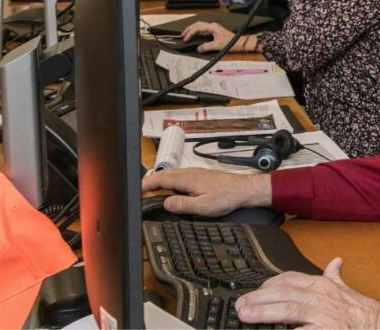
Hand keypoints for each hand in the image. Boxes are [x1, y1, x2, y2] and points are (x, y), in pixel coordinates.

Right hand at [141, 168, 270, 216]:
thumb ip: (182, 205)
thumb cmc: (226, 197)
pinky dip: (169, 183)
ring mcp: (194, 173)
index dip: (145, 185)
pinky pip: (179, 177)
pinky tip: (171, 191)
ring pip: (171, 175)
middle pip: (163, 175)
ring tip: (151, 193)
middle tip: (140, 193)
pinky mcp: (199, 176)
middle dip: (149, 183)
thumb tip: (165, 203)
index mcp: (187, 179)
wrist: (243, 190)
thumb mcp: (202, 206)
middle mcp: (189, 172)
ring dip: (159, 183)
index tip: (136, 191)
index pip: (159, 179)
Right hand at [181, 21, 241, 52]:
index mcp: (213, 27)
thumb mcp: (217, 46)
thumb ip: (207, 47)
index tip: (186, 38)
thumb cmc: (231, 42)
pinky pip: (203, 29)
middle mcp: (212, 26)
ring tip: (186, 34)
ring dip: (192, 29)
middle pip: (197, 24)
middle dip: (189, 29)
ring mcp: (213, 28)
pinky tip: (194, 35)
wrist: (238, 42)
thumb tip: (198, 48)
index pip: (198, 28)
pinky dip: (197, 32)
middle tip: (182, 35)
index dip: (190, 33)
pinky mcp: (214, 31)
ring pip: (200, 26)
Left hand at [234, 258, 379, 327]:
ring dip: (264, 312)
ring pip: (288, 310)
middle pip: (283, 293)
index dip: (269, 284)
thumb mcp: (346, 289)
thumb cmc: (363, 311)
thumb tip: (335, 261)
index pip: (289, 278)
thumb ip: (335, 276)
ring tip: (245, 315)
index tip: (256, 290)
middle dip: (259, 298)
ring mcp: (322, 315)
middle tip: (240, 304)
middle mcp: (320, 297)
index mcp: (322, 285)